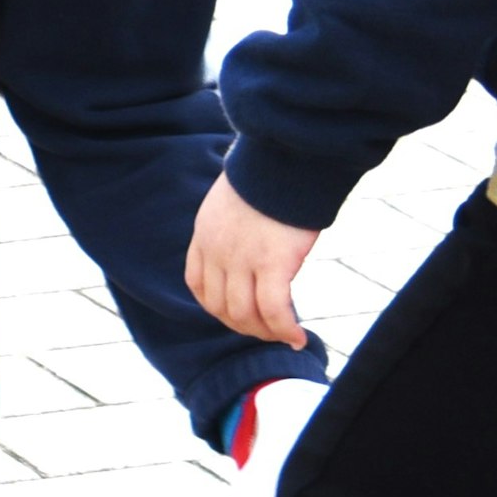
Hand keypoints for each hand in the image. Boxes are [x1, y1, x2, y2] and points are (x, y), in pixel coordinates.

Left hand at [188, 174, 319, 348]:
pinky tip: (298, 337)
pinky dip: (285, 329)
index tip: (240, 314)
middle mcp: (217, 251)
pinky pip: (274, 310)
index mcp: (204, 235)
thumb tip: (253, 244)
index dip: (217, 308)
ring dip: (265, 332)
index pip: (198, 285)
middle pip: (220, 307)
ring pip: (244, 314)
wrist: (282, 159)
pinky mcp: (272, 263)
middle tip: (269, 330)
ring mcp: (242, 259)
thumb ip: (233, 229)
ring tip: (285, 335)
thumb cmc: (268, 178)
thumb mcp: (232, 204)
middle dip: (244, 325)